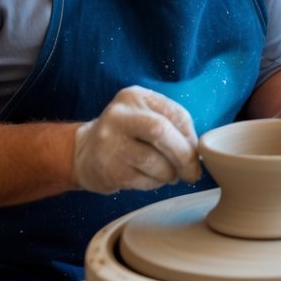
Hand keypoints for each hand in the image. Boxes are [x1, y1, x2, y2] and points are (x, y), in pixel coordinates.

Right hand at [72, 86, 200, 194]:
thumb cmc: (126, 135)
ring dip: (170, 173)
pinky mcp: (108, 169)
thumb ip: (172, 126)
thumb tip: (197, 152)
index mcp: (135, 97)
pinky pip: (142, 180)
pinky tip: (152, 179)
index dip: (191, 136)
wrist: (83, 152)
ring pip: (153, 160)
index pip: (175, 114)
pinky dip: (155, 183)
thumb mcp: (146, 117)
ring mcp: (109, 142)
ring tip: (170, 175)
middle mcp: (119, 115)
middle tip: (193, 172)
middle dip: (184, 156)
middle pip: (161, 132)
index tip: (196, 151)